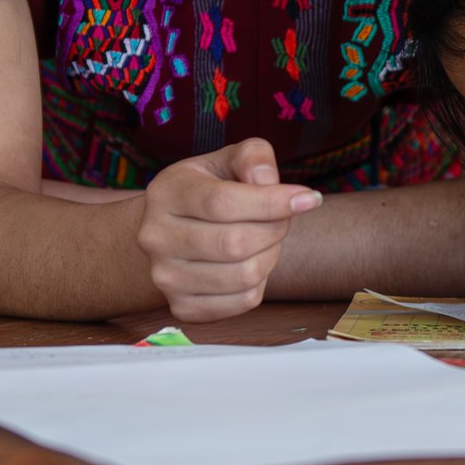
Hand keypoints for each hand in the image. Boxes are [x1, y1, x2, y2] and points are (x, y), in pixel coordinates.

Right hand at [135, 138, 321, 322]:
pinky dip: (260, 283)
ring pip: (244, 275)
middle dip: (275, 229)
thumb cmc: (207, 190)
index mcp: (166, 193)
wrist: (169, 232)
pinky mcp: (182, 307)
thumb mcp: (226, 160)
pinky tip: (251, 263)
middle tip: (282, 219)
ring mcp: (164, 277)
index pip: (222, 203)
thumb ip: (253, 158)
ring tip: (265, 240)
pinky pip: (243, 302)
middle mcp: (156, 237)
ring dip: (270, 256)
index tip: (308, 198)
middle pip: (235, 243)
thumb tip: (268, 182)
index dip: (272, 202)